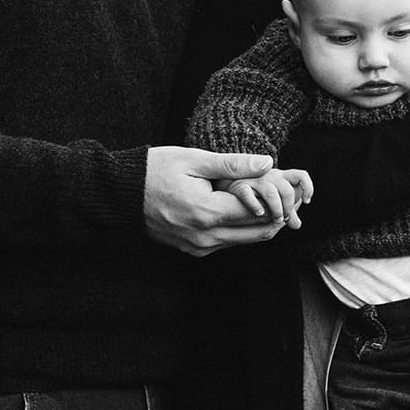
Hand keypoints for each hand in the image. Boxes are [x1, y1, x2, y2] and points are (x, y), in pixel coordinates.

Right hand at [144, 146, 297, 256]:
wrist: (120, 193)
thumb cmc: (155, 170)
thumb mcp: (194, 160)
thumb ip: (232, 164)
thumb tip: (267, 163)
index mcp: (206, 213)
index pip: (258, 213)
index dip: (278, 199)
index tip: (287, 184)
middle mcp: (204, 237)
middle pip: (257, 232)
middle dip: (278, 215)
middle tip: (288, 196)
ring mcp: (197, 247)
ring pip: (245, 240)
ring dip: (262, 223)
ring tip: (272, 201)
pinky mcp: (192, 249)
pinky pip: (227, 242)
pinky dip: (241, 229)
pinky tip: (245, 210)